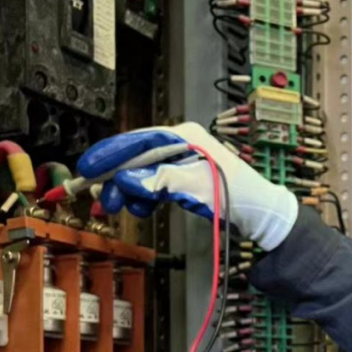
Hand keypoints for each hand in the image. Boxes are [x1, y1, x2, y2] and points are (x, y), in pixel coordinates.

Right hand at [76, 122, 297, 250]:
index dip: (112, 154)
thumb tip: (127, 179)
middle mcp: (180, 145)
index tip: (90, 168)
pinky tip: (141, 207)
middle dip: (116, 177)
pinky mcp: (182, 180)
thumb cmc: (240, 196)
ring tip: (123, 206)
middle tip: (103, 198)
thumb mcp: (200, 187)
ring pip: (141, 173)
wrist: (262, 215)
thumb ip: (162, 180)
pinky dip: (143, 197)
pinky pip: (153, 185)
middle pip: (136, 157)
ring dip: (128, 190)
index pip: (139, 140)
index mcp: (185, 136)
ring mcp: (181, 162)